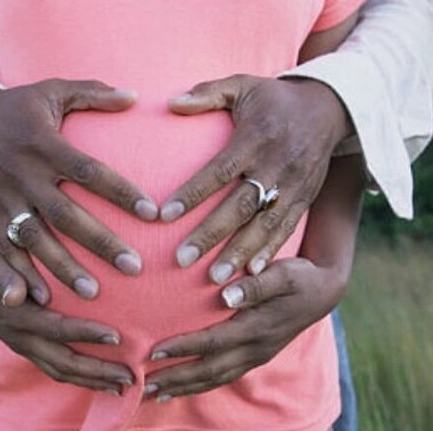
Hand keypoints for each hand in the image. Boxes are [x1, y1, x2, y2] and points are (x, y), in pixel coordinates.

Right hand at [0, 79, 157, 300]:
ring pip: (36, 239)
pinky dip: (23, 274)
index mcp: (44, 144)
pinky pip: (7, 248)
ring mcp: (5, 198)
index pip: (89, 172)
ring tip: (93, 294)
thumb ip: (92, 92)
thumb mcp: (52, 89)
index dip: (121, 192)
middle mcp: (25, 174)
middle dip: (100, 243)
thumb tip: (134, 97)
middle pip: (66, 214)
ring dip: (64, 268)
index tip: (153, 214)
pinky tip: (45, 299)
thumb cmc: (17, 107)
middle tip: (134, 266)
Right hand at [0, 248, 134, 392]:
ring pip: (62, 372)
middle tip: (131, 376)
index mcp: (18, 319)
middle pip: (64, 362)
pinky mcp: (30, 350)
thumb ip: (3, 277)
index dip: (86, 334)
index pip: (57, 329)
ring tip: (125, 387)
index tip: (117, 337)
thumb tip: (14, 295)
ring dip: (94, 382)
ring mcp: (26, 348)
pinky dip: (82, 379)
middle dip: (98, 372)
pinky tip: (105, 382)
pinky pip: (57, 370)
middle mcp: (23, 340)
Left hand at [144, 257, 346, 400]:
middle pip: (209, 370)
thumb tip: (225, 295)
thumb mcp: (284, 273)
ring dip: (184, 388)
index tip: (152, 352)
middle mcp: (255, 349)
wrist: (325, 292)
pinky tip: (181, 388)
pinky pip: (224, 377)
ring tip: (154, 393)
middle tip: (143, 384)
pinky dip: (200, 385)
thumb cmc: (300, 276)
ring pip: (216, 379)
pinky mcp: (256, 357)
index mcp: (257, 328)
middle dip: (175, 378)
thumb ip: (256, 285)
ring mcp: (257, 356)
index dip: (181, 349)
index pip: (212, 342)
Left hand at [163, 75, 352, 282]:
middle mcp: (275, 165)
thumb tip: (170, 103)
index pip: (220, 169)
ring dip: (239, 254)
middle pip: (240, 205)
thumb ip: (207, 93)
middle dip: (211, 235)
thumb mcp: (242, 84)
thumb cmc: (274, 98)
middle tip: (181, 260)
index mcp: (255, 138)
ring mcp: (293, 185)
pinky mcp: (305, 198)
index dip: (193, 193)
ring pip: (264, 225)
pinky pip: (288, 229)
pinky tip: (251, 276)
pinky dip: (270, 253)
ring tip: (215, 280)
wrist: (331, 106)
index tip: (165, 215)